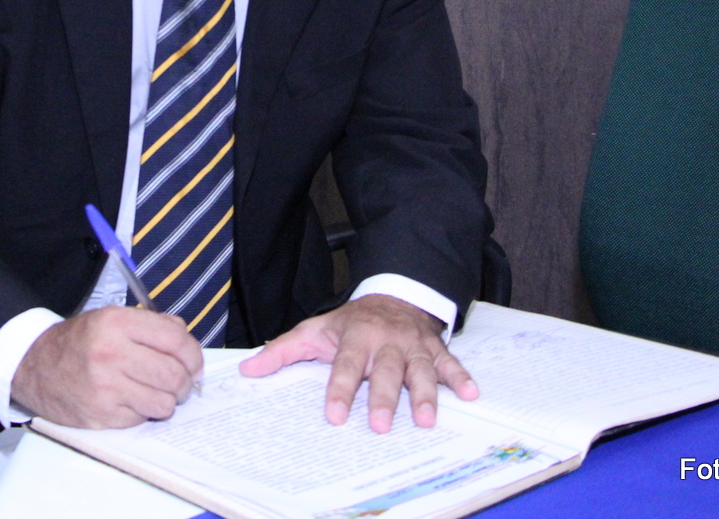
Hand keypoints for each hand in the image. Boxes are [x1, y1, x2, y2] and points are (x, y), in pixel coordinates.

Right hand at [11, 305, 203, 427]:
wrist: (35, 366)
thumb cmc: (81, 342)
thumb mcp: (112, 318)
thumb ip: (153, 325)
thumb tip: (188, 348)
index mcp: (117, 322)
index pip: (176, 340)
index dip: (194, 355)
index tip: (195, 365)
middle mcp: (111, 353)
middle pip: (174, 375)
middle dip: (185, 383)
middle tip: (180, 384)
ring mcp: (105, 387)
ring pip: (163, 403)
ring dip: (167, 402)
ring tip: (156, 393)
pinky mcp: (100, 415)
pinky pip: (142, 419)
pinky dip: (143, 412)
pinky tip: (131, 401)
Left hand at [239, 293, 477, 432]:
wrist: (393, 293)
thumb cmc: (351, 322)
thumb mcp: (314, 330)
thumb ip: (282, 351)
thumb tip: (248, 370)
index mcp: (354, 336)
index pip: (344, 365)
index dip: (338, 389)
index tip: (332, 415)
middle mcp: (385, 340)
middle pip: (384, 371)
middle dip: (383, 398)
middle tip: (379, 425)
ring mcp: (412, 344)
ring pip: (419, 370)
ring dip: (425, 394)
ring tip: (426, 420)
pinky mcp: (434, 348)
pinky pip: (450, 363)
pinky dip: (461, 378)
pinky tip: (470, 395)